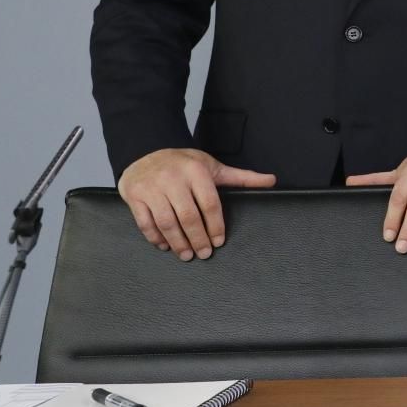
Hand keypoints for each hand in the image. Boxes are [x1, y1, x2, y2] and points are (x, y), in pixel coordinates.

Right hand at [117, 147, 275, 260]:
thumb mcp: (213, 166)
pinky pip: (145, 222)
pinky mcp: (135, 196)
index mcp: (196, 172)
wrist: (146, 151)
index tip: (218, 241)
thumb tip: (272, 181)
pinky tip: (165, 246)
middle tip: (203, 253)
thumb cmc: (184, 163)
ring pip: (166, 222)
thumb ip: (242, 177)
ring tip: (186, 254)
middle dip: (197, 238)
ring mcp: (152, 188)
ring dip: (177, 242)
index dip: (215, 225)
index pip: (209, 204)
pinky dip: (155, 237)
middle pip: (188, 216)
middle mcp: (173, 179)